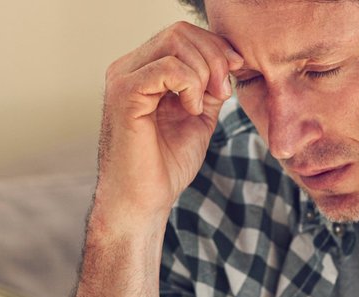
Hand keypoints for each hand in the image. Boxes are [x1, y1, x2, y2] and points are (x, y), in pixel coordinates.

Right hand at [95, 21, 243, 227]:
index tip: (234, 74)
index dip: (215, 48)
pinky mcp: (125, 93)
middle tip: (223, 93)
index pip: (182, 34)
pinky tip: (191, 111)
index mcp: (142, 70)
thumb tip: (228, 60)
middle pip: (180, 32)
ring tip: (203, 106)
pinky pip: (169, 67)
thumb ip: (210, 86)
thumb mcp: (199, 116)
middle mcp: (128, 68)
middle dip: (214, 57)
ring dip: (204, 73)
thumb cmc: (164, 166)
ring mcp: (123, 78)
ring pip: (176, 43)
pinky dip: (191, 86)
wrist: (143, 202)